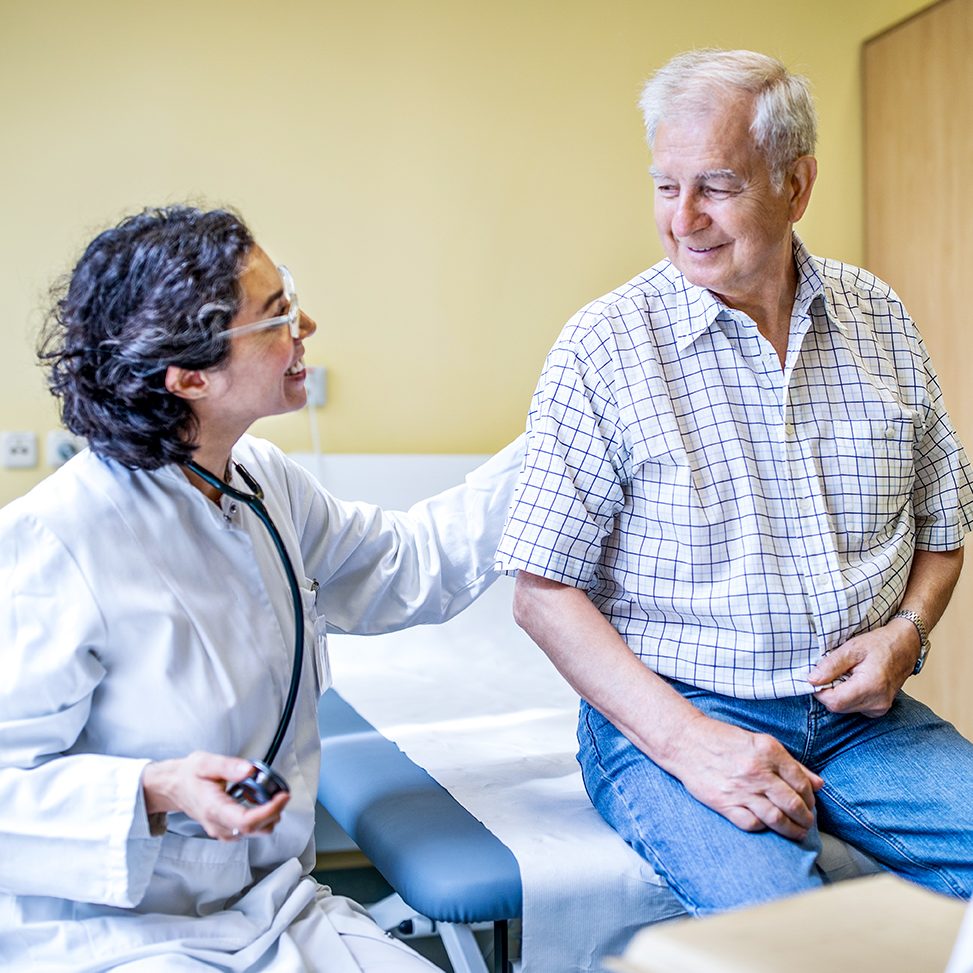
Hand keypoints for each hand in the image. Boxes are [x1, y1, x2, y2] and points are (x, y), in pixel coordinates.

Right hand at [142, 751, 289, 840]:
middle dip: (274, 811)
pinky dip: (260, 817)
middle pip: (255, 829)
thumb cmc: (189, 775)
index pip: (246, 821)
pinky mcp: (225, 831)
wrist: (174, 787)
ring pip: (255, 832)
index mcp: (213, 809)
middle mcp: (218, 825)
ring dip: (269, 814)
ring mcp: (222, 831)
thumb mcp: (206, 762)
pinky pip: (249, 830)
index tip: (283, 796)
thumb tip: (250, 770)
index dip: (269, 811)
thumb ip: (229, 766)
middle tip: (280, 791)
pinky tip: (256, 800)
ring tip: (267, 793)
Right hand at [674, 714, 822, 840]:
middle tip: (807, 823)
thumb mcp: (759, 742)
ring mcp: (740, 789)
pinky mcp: (724, 803)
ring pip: (776, 819)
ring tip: (797, 833)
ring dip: (792, 830)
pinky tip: (767, 826)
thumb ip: (790, 763)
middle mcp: (757, 771)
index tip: (810, 804)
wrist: (685, 741)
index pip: (801, 782)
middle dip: (805, 818)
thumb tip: (818, 784)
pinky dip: (764, 828)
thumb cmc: (723, 739)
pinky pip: (752, 823)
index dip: (810, 798)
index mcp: (768, 751)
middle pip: (792, 804)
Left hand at [808, 619, 917, 716]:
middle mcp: (877, 702)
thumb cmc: (880, 644)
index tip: (818, 677)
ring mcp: (880, 708)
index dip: (820, 691)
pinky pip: (855, 707)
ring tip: (847, 674)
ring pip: (845, 708)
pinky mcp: (880, 709)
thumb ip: (830, 665)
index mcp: (870, 686)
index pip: (834, 702)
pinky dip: (849, 696)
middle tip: (834, 672)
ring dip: (839, 693)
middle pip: (838, 706)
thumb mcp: (851, 648)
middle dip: (829, 691)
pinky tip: (854, 681)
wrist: (905, 646)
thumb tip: (812, 680)